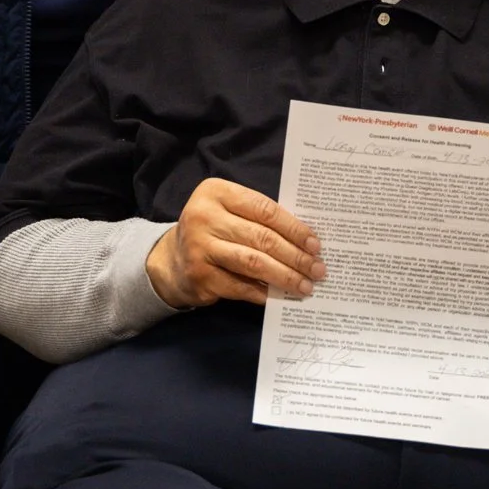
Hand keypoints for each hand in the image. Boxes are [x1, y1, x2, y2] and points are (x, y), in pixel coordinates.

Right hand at [145, 178, 325, 309]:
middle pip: (262, 237)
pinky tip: (281, 296)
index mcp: (216, 192)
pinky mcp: (200, 276)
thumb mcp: (229, 212)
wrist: (171, 262)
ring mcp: (199, 247)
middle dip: (295, 256)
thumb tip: (306, 241)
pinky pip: (241, 286)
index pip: (264, 209)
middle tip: (318, 269)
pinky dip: (264, 292)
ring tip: (305, 286)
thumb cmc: (213, 231)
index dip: (294, 228)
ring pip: (254, 263)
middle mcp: (204, 217)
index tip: (316, 244)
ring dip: (285, 276)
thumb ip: (259, 218)